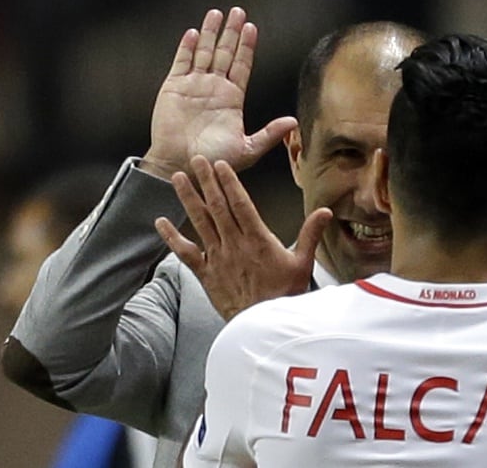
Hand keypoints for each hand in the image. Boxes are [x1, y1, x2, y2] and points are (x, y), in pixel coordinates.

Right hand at [142, 8, 296, 179]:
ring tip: (217, 13)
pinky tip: (195, 33)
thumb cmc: (215, 161)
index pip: (241, 66)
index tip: (252, 28)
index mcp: (232, 99)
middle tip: (238, 11)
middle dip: (231, 32)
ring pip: (204, 53)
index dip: (246, 47)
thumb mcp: (248, 149)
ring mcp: (193, 86)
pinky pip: (182, 62)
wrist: (182, 166)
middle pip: (225, 53)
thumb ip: (269, 134)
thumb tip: (294, 122)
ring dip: (211, 33)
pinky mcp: (173, 88)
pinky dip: (187, 48)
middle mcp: (214, 88)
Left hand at [154, 156, 331, 319]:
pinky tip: (161, 222)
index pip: (240, 204)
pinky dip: (172, 237)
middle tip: (196, 160)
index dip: (229, 182)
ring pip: (200, 223)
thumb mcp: (303, 263)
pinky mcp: (206, 274)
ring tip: (177, 178)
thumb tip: (325, 211)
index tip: (220, 165)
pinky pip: (186, 253)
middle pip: (217, 207)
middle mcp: (234, 245)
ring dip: (188, 199)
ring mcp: (218, 259)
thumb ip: (311, 234)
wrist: (265, 326)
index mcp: (257, 240)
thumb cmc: (285, 295)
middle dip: (206, 181)